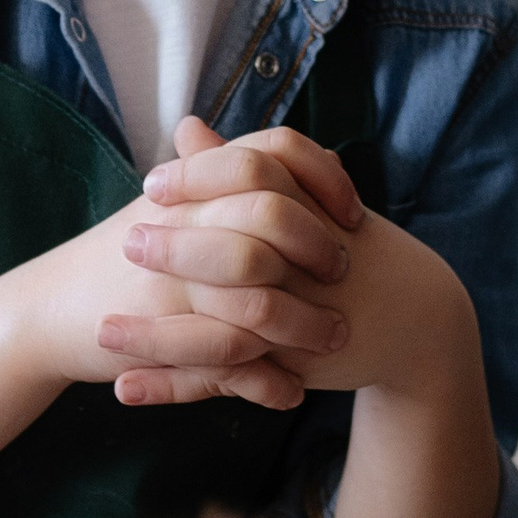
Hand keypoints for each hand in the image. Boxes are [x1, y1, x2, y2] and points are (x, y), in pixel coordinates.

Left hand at [107, 121, 480, 410]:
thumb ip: (240, 168)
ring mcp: (295, 325)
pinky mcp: (285, 370)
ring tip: (103, 334)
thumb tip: (187, 128)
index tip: (154, 183)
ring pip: (219, 334)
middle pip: (238, 254)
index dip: (200, 180)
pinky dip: (171, 388)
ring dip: (155, 339)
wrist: (413, 318)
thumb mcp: (301, 204)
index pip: (254, 182)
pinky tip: (124, 389)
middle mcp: (302, 271)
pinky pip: (221, 384)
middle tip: (128, 243)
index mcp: (306, 219)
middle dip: (178, 251)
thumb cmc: (348, 249)